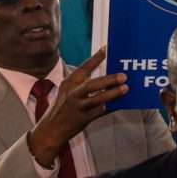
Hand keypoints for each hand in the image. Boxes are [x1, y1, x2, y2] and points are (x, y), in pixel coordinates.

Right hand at [27, 47, 127, 164]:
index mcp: (69, 83)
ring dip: (113, 93)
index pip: (84, 68)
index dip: (96, 58)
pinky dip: (112, 106)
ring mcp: (78, 107)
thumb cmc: (62, 106)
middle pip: (92, 85)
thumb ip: (81, 82)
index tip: (107, 48)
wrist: (50, 129)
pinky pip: (101, 111)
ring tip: (126, 88)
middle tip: (123, 76)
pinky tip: (122, 103)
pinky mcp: (83, 119)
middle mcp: (72, 94)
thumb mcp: (67, 90)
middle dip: (109, 80)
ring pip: (97, 99)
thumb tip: (104, 74)